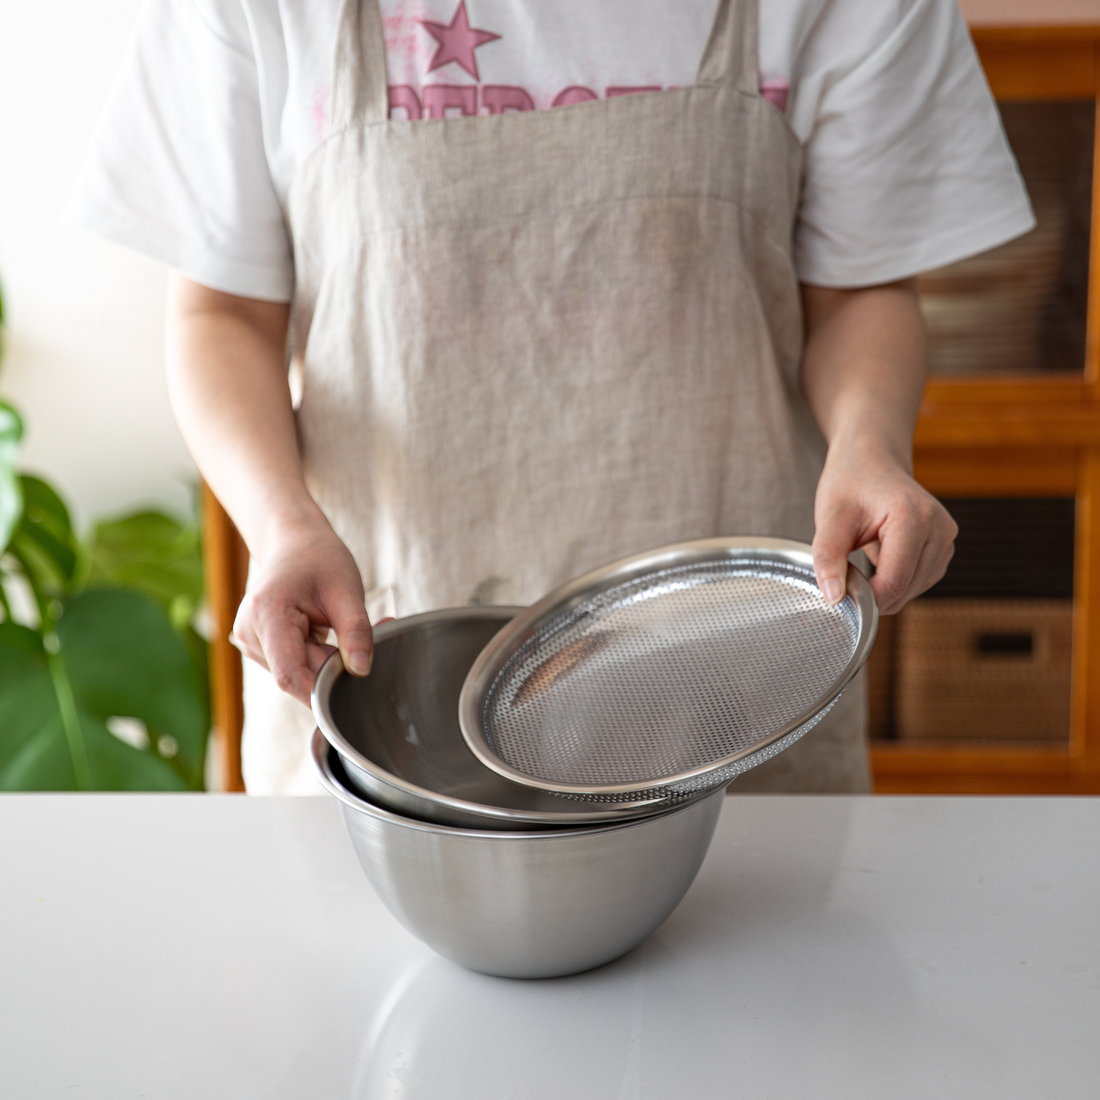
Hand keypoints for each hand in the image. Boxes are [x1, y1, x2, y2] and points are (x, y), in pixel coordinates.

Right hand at [231, 521, 373, 705]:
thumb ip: (356, 633)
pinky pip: (293, 664)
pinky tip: (324, 630)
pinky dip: (316, 654)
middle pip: (297, 674)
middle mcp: (251, 633)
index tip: (354, 685)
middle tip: (367, 640)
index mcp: (267, 615)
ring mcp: (252, 642)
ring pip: (297, 672)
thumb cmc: (320, 560)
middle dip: (333, 667)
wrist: (296, 544)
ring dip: (326, 660)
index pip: (290, 674)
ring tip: (338, 626)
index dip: (321, 689)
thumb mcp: (347, 592)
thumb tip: (361, 671)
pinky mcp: (260, 647)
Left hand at [811, 444, 956, 615]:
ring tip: (865, 555)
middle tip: (846, 569)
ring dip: (883, 587)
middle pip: (904, 590)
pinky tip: (881, 557)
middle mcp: (939, 529)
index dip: (863, 597)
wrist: (872, 460)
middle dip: (872, 592)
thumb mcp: (829, 518)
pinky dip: (896, 580)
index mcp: (913, 517)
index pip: (893, 583)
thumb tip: (833, 598)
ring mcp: (946, 539)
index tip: (839, 590)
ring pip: (912, 591)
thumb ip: (827, 558)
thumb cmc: (851, 482)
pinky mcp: (944, 548)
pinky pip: (918, 582)